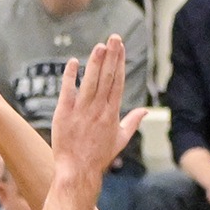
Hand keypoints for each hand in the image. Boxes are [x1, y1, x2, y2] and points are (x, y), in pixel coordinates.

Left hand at [47, 39, 145, 177]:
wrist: (78, 172)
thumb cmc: (99, 157)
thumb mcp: (120, 140)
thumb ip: (133, 122)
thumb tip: (145, 111)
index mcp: (112, 114)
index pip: (118, 82)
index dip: (119, 63)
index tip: (120, 47)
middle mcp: (98, 110)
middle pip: (107, 78)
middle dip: (111, 56)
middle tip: (114, 37)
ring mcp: (81, 111)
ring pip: (90, 82)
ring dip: (95, 63)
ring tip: (100, 46)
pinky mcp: (64, 114)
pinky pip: (67, 91)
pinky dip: (70, 77)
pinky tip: (74, 62)